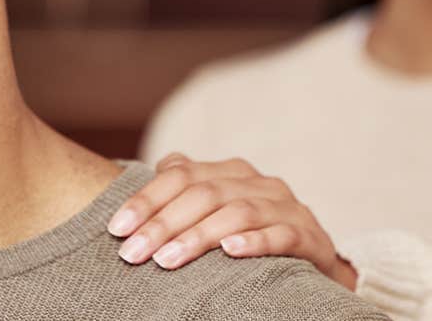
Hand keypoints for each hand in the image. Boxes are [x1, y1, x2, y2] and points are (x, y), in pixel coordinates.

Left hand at [108, 153, 357, 289]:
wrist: (315, 260)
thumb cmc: (253, 236)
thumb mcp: (218, 210)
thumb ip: (185, 192)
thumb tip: (143, 177)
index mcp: (230, 171)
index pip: (180, 174)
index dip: (145, 199)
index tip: (116, 229)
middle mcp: (258, 182)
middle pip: (202, 194)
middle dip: (162, 224)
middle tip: (132, 254)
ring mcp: (285, 206)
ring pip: (236, 213)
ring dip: (198, 237)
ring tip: (166, 260)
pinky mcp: (309, 235)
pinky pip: (280, 235)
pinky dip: (254, 242)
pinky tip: (229, 252)